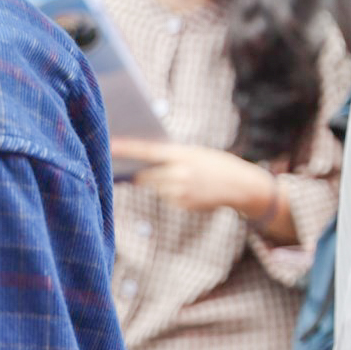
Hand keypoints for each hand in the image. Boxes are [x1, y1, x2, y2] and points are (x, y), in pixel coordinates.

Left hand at [113, 139, 274, 216]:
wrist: (242, 185)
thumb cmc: (217, 164)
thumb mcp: (196, 153)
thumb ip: (172, 156)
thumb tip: (144, 161)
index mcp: (182, 155)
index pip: (147, 151)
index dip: (126, 149)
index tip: (109, 145)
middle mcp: (179, 174)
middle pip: (145, 175)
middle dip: (140, 173)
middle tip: (136, 170)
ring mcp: (180, 191)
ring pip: (155, 188)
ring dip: (160, 183)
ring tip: (184, 179)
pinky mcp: (182, 204)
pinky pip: (167, 197)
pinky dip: (172, 193)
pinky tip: (191, 190)